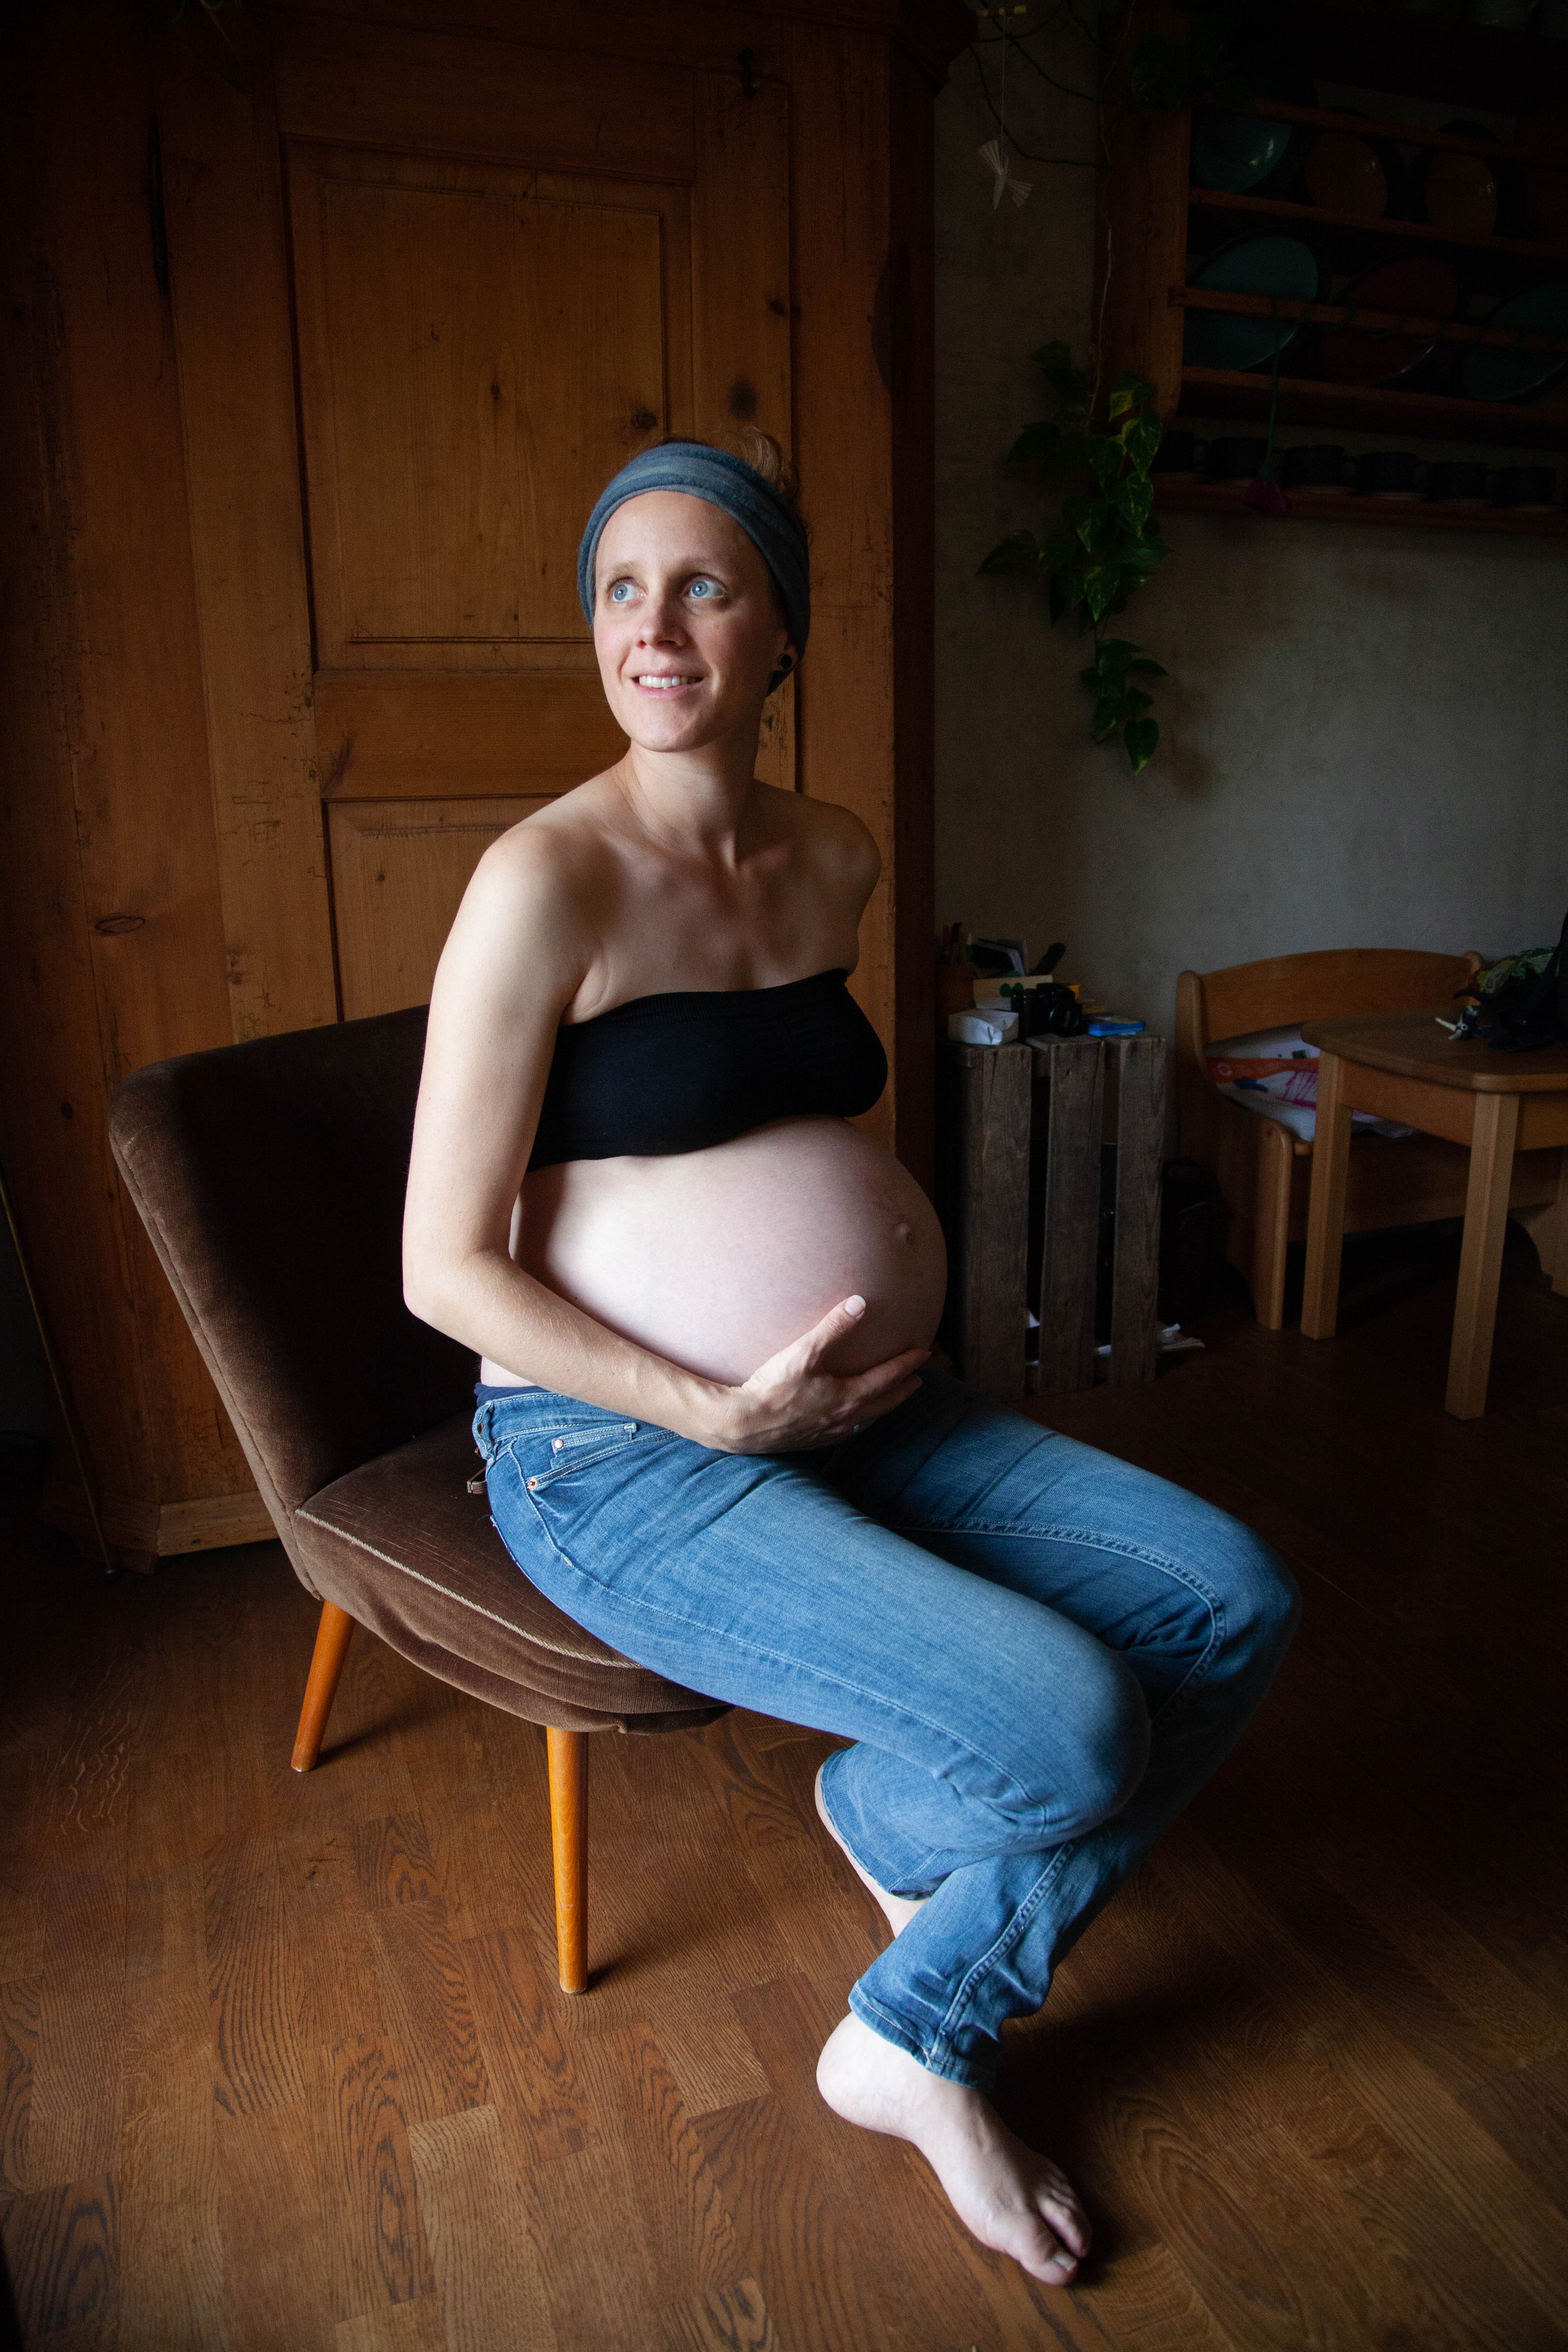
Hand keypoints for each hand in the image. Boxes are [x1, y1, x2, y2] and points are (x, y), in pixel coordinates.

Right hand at [712, 1295, 929, 1454]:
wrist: (745, 1424)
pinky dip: (861, 1423)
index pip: (888, 1377)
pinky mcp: (815, 1441)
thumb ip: (833, 1327)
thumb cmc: (774, 1388)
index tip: (924, 1354)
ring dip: (884, 1408)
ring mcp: (831, 1433)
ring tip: (890, 1399)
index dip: (908, 1364)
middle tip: (919, 1381)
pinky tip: (853, 1421)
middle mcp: (846, 1419)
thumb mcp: (804, 1352)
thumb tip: (859, 1303)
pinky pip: (849, 1432)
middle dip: (903, 1390)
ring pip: (869, 1420)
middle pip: (885, 1403)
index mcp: (849, 1397)